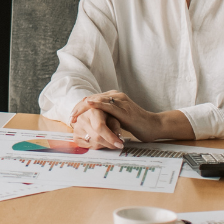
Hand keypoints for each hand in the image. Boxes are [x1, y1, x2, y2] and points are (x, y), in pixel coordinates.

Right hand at [69, 103, 124, 149]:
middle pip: (97, 137)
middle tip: (118, 145)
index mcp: (92, 112)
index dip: (110, 137)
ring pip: (94, 144)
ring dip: (104, 145)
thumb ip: (116, 127)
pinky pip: (89, 147)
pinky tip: (100, 141)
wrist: (91, 116)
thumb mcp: (112, 118)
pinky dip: (97, 146)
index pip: (100, 127)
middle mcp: (82, 119)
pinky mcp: (75, 137)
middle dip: (109, 143)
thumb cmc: (104, 116)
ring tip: (108, 140)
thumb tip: (118, 138)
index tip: (120, 144)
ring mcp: (77, 129)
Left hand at [78, 90, 195, 142]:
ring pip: (98, 100)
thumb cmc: (138, 125)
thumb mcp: (119, 120)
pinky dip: (97, 103)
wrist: (154, 126)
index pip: (93, 99)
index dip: (81, 107)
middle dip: (79, 108)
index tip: (72, 116)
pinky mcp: (124, 109)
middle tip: (70, 117)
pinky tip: (88, 104)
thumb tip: (95, 123)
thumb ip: (109, 117)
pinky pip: (108, 105)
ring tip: (74, 114)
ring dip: (84, 107)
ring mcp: (121, 101)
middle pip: (93, 99)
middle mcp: (116, 96)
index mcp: (114, 98)